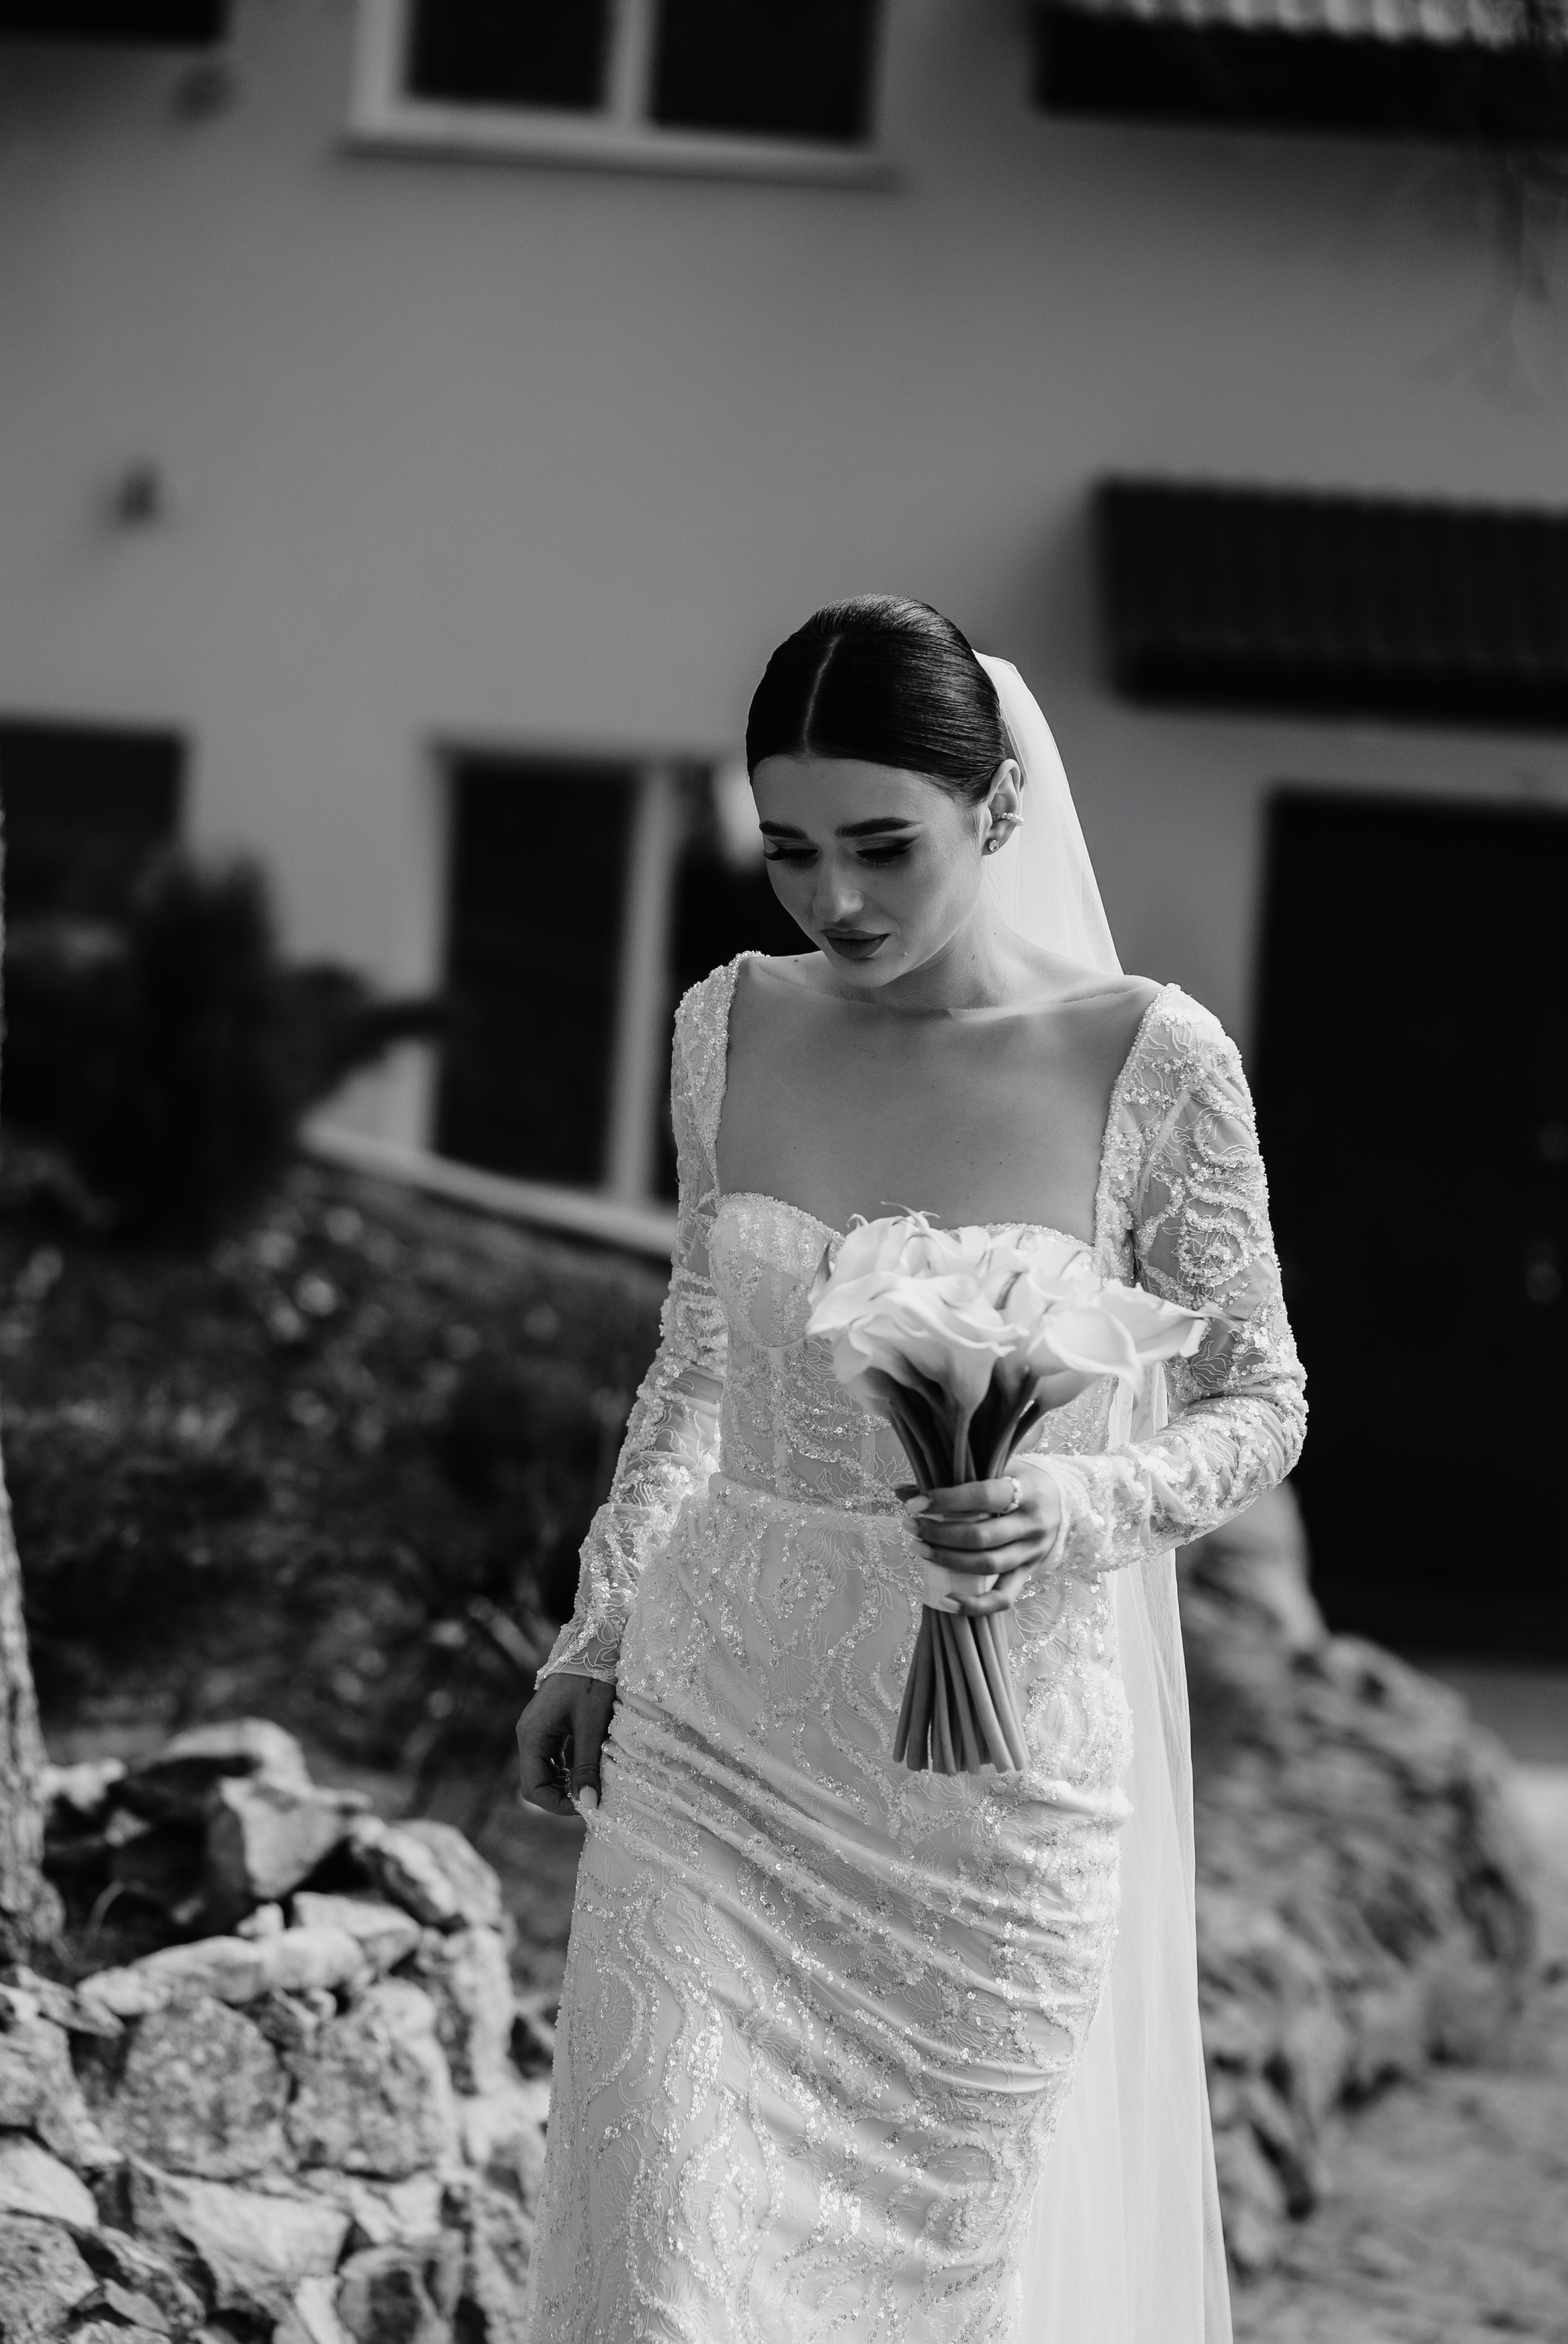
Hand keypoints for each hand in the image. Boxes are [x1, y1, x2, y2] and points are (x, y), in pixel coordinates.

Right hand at [516, 1671, 616, 1817]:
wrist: (593, 1643)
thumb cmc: (591, 1681)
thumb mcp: (592, 1726)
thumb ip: (587, 1766)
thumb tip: (588, 1805)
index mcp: (532, 1736)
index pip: (533, 1788)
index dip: (557, 1804)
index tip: (586, 1805)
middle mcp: (529, 1735)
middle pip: (537, 1782)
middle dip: (562, 1795)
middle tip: (592, 1797)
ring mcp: (538, 1730)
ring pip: (546, 1771)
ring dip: (567, 1782)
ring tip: (593, 1784)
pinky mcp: (550, 1726)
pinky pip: (554, 1757)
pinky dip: (569, 1767)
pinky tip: (591, 1767)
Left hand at [903, 1471, 1062, 1614]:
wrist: (1063, 1499)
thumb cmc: (1020, 1480)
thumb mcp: (995, 1469)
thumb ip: (953, 1480)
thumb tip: (901, 1490)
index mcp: (1026, 1490)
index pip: (983, 1496)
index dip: (946, 1500)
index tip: (914, 1504)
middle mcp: (1032, 1524)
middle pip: (981, 1536)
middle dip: (939, 1534)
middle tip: (911, 1527)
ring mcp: (1032, 1553)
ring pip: (987, 1566)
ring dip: (948, 1560)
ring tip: (920, 1549)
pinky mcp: (1028, 1574)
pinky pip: (1003, 1598)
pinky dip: (974, 1605)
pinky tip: (946, 1600)